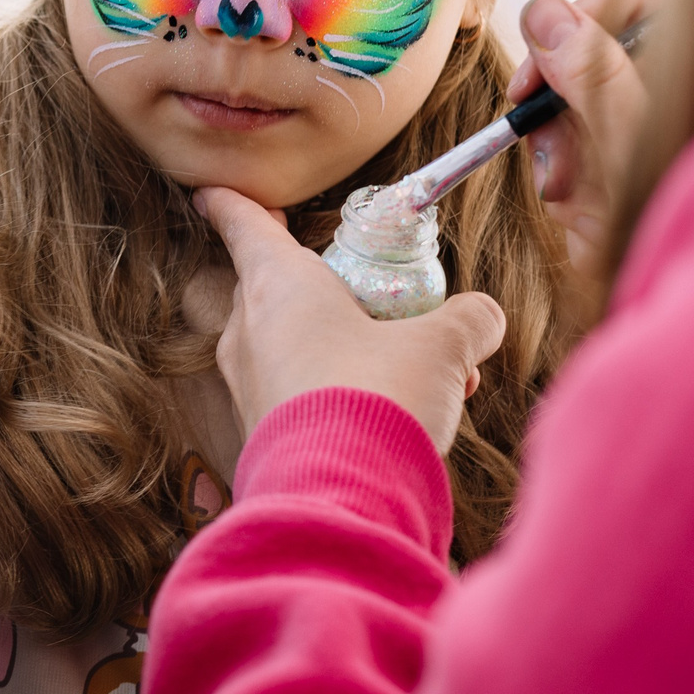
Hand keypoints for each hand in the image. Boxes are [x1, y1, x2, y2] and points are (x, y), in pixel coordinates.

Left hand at [196, 187, 506, 454]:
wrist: (344, 502)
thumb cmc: (380, 399)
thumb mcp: (443, 347)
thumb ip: (467, 321)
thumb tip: (482, 318)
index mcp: (277, 285)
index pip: (244, 225)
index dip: (232, 203)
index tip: (210, 192)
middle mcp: (248, 331)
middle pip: (271, 287)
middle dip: (321, 288)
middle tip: (379, 297)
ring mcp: (248, 385)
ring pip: (293, 346)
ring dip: (349, 348)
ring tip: (429, 374)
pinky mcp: (261, 433)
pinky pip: (300, 394)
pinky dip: (343, 392)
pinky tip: (405, 415)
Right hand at [504, 0, 666, 278]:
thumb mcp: (636, 135)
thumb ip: (589, 69)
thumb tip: (542, 11)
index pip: (629, 0)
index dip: (572, 25)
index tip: (534, 78)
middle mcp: (677, 94)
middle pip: (589, 64)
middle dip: (560, 117)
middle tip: (560, 165)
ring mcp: (655, 139)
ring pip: (577, 122)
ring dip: (564, 165)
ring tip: (586, 207)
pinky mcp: (637, 183)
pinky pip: (583, 172)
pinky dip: (578, 201)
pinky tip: (596, 228)